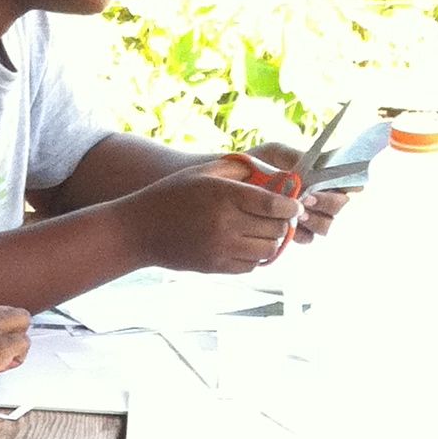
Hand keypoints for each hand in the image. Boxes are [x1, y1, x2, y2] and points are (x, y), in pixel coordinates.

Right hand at [128, 158, 299, 272]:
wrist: (142, 230)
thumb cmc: (174, 194)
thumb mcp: (204, 171)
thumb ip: (240, 171)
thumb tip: (274, 176)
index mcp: (224, 196)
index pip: (272, 205)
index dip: (290, 205)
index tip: (295, 204)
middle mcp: (225, 225)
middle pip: (275, 229)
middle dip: (284, 223)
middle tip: (284, 216)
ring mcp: (222, 249)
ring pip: (267, 251)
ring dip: (272, 241)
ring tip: (267, 230)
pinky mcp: (217, 267)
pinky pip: (252, 266)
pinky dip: (257, 256)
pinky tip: (250, 244)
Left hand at [240, 141, 347, 243]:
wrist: (229, 184)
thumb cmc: (255, 164)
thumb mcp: (274, 153)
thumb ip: (295, 157)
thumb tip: (313, 168)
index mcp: (322, 175)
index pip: (351, 182)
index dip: (350, 185)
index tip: (334, 185)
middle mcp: (321, 196)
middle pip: (341, 206)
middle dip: (327, 203)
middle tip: (307, 199)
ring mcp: (310, 216)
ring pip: (326, 224)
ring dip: (315, 219)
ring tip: (297, 212)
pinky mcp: (296, 232)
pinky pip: (308, 237)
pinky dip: (301, 232)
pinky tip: (291, 225)